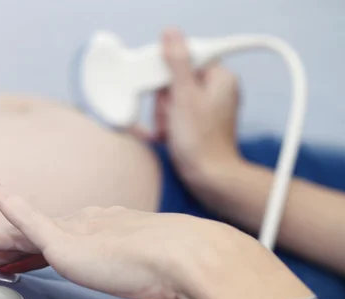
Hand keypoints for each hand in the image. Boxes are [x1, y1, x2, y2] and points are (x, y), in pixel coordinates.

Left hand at [0, 174, 232, 298]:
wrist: (184, 258)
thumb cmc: (176, 270)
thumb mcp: (152, 275)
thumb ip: (146, 273)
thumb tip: (158, 283)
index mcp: (105, 233)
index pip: (62, 240)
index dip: (36, 252)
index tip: (21, 260)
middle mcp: (86, 225)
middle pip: (36, 234)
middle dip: (7, 243)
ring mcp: (74, 230)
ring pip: (21, 231)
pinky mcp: (64, 238)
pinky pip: (25, 217)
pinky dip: (5, 202)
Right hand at [132, 28, 241, 183]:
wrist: (208, 179)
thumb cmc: (201, 143)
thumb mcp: (185, 97)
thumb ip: (177, 62)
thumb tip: (171, 33)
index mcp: (220, 78)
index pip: (185, 59)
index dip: (168, 75)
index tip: (166, 91)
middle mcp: (216, 91)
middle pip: (175, 80)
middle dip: (165, 100)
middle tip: (171, 116)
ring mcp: (206, 109)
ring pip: (171, 99)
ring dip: (163, 115)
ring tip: (171, 130)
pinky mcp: (196, 124)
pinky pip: (173, 115)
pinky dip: (167, 125)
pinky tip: (169, 136)